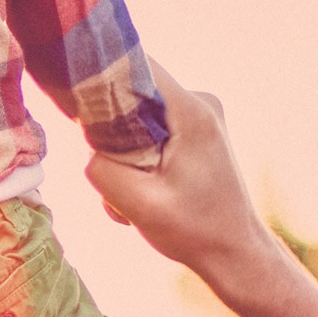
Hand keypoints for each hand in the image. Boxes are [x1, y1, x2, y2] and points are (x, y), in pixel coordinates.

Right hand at [81, 90, 266, 279]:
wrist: (235, 252)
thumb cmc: (194, 231)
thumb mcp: (138, 204)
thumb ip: (102, 168)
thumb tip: (91, 147)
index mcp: (191, 111)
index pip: (133, 63)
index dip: (100, 80)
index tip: (82, 114)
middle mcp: (200, 102)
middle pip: (133, 91)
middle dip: (113, 130)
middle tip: (121, 174)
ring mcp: (201, 115)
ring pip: (138, 114)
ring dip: (127, 151)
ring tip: (137, 193)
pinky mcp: (197, 131)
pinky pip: (152, 129)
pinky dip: (141, 157)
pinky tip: (148, 191)